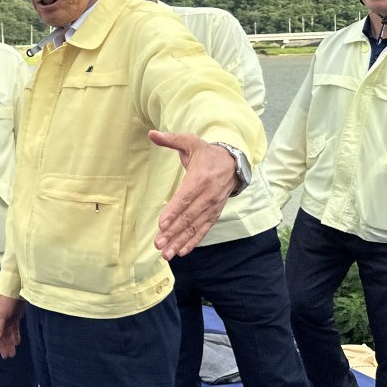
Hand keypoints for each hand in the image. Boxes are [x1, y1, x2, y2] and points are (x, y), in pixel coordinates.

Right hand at [0, 293, 23, 357]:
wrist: (17, 288)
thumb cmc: (6, 299)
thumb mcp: (1, 313)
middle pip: (0, 334)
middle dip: (3, 345)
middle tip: (7, 356)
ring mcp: (6, 318)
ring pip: (7, 333)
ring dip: (10, 342)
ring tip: (13, 352)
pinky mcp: (14, 316)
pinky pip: (14, 328)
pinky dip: (15, 335)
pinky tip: (17, 342)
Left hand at [150, 130, 236, 258]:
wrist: (233, 163)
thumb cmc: (206, 153)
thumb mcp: (190, 142)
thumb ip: (171, 139)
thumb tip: (152, 133)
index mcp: (200, 178)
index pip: (185, 197)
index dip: (173, 211)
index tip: (161, 224)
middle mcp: (208, 195)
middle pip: (189, 216)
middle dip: (173, 232)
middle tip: (158, 244)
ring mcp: (213, 206)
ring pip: (195, 226)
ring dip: (180, 241)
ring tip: (167, 253)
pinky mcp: (215, 213)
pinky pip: (204, 229)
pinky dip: (193, 241)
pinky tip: (181, 251)